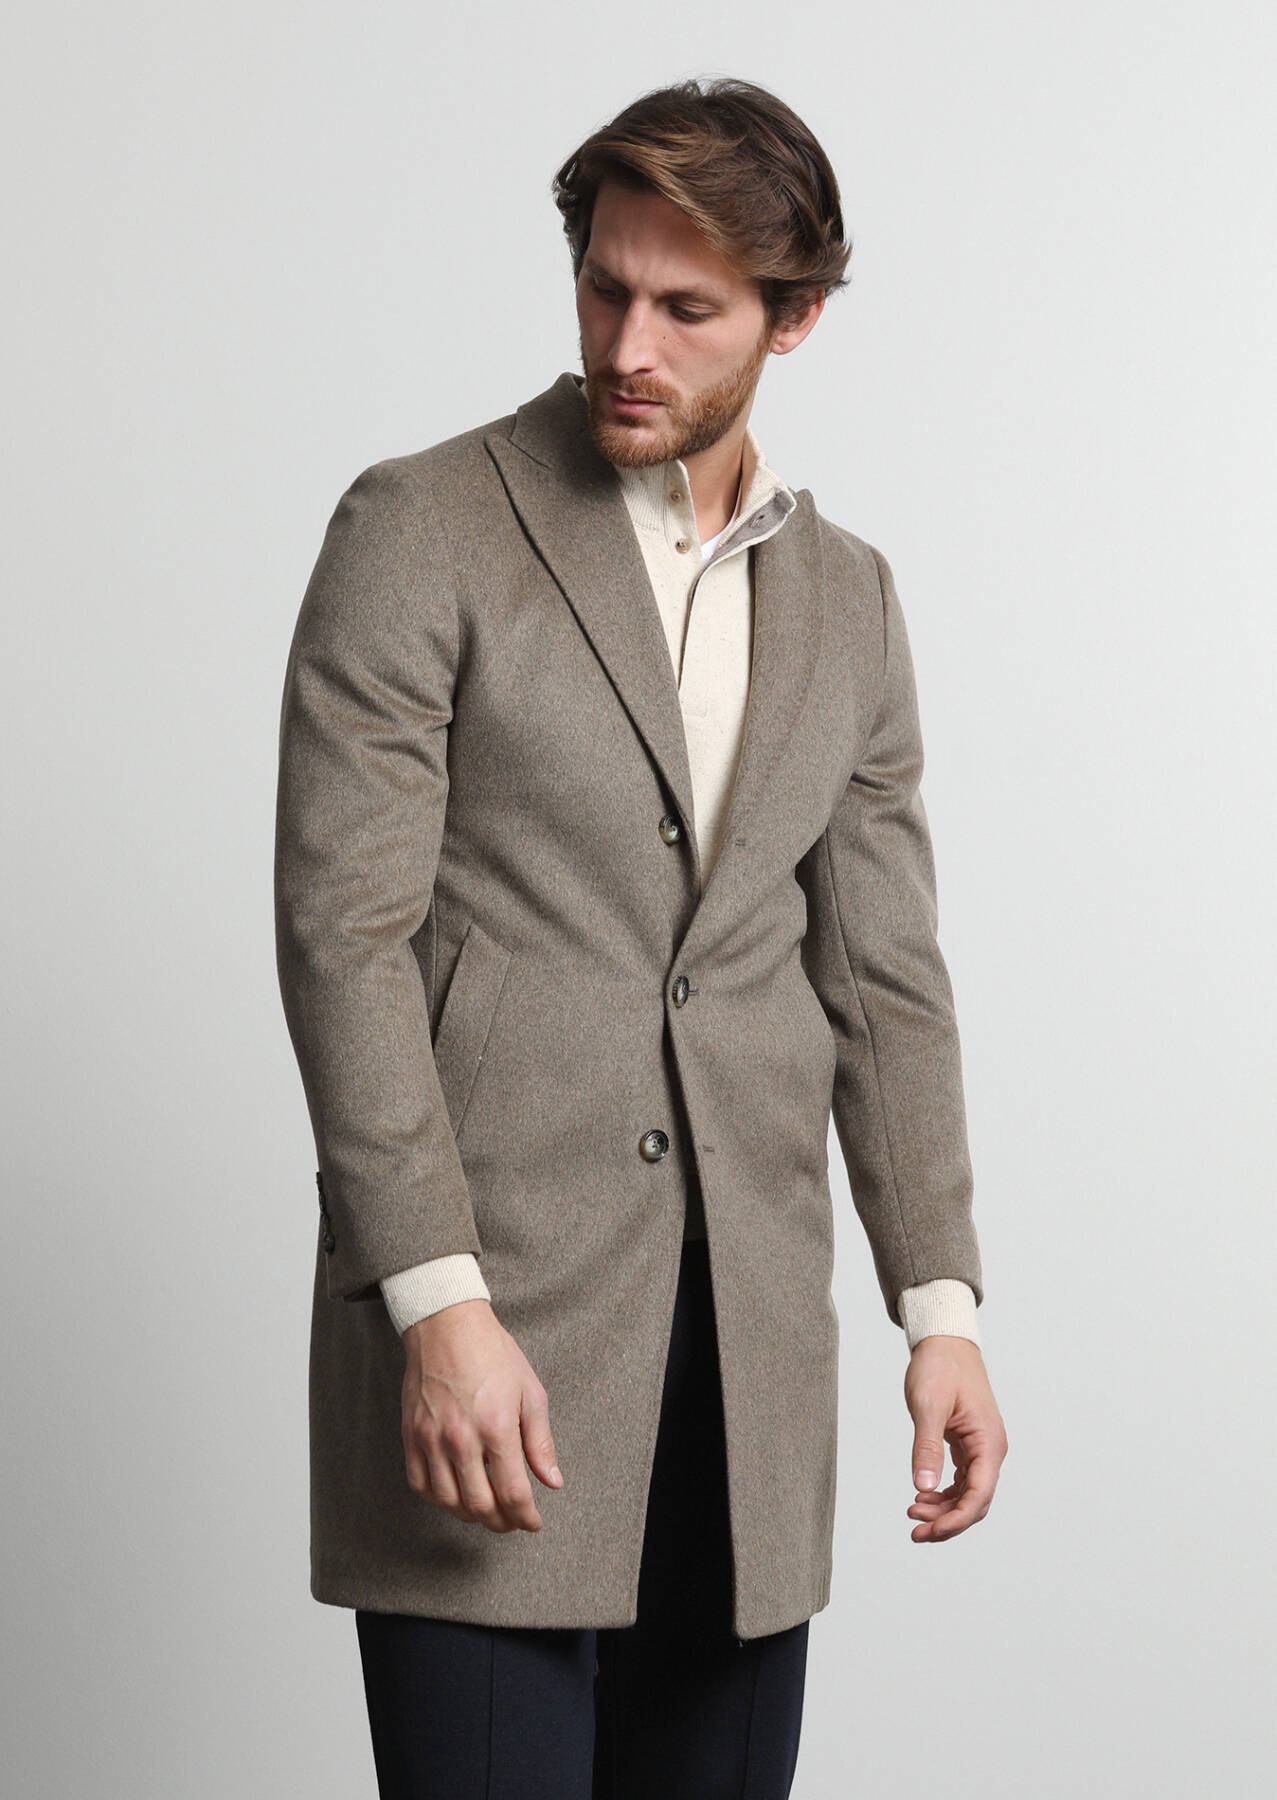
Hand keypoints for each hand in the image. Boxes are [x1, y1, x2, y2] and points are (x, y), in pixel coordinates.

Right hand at [399, 1299, 563, 1532]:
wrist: (447, 1324)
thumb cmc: (492, 1353)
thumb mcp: (530, 1392)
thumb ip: (540, 1441)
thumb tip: (552, 1481)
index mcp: (496, 1427)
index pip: (513, 1493)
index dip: (526, 1517)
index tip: (532, 1522)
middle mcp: (461, 1439)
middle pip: (480, 1505)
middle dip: (501, 1522)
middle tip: (512, 1521)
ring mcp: (431, 1439)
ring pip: (449, 1502)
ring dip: (470, 1515)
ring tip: (486, 1509)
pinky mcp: (410, 1436)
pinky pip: (420, 1485)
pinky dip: (438, 1499)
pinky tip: (454, 1493)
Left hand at [903, 1336, 1006, 1541]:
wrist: (945, 1342)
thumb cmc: (940, 1367)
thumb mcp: (928, 1406)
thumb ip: (926, 1447)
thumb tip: (922, 1488)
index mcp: (988, 1442)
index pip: (979, 1495)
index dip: (955, 1520)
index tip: (928, 1530)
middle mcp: (990, 1449)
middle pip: (976, 1502)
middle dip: (947, 1521)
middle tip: (914, 1531)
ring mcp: (981, 1448)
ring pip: (968, 1494)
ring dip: (943, 1510)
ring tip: (912, 1514)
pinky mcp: (968, 1444)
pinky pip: (962, 1481)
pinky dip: (943, 1494)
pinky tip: (922, 1497)